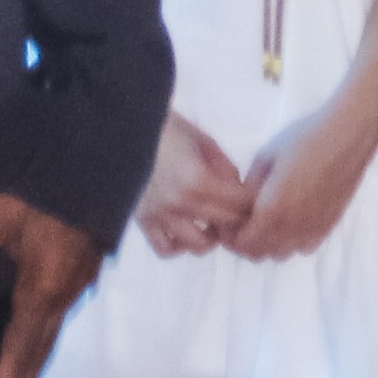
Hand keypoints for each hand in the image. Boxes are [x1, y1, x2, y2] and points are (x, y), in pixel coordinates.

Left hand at [0, 192, 102, 377]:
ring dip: (38, 360)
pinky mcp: (87, 265)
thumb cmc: (46, 185)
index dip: (9, 376)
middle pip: (42, 345)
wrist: (97, 162)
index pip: (21, 342)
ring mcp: (80, 279)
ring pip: (56, 330)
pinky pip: (64, 312)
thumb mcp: (2, 209)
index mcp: (44, 286)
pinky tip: (45, 332)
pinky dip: (49, 334)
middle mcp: (66, 291)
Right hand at [130, 114, 252, 257]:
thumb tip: (240, 193)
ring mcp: (160, 215)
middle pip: (226, 224)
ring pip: (199, 245)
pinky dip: (179, 245)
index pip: (240, 203)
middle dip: (238, 218)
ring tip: (211, 223)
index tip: (251, 198)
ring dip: (211, 236)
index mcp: (197, 179)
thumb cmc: (167, 129)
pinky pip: (165, 249)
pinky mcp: (143, 221)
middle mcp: (179, 203)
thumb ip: (226, 169)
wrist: (126, 128)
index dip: (251, 202)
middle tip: (237, 210)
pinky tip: (184, 230)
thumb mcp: (204, 142)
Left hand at [226, 105, 377, 261]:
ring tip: (263, 221)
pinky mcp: (329, 226)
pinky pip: (303, 247)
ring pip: (281, 253)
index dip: (229, 237)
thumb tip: (240, 205)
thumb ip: (249, 187)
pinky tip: (289, 220)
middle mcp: (293, 228)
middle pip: (260, 253)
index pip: (243, 244)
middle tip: (239, 222)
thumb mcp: (265, 157)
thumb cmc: (304, 139)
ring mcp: (313, 230)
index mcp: (273, 210)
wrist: (348, 136)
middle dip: (244, 242)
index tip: (225, 222)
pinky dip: (291, 242)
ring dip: (267, 244)